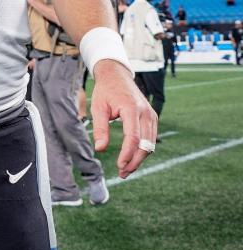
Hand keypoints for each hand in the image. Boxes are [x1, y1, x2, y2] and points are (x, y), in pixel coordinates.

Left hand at [90, 59, 157, 178]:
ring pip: (150, 143)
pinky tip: (132, 158)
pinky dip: (143, 150)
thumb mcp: (98, 107)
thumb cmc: (105, 91)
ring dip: (140, 158)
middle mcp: (146, 113)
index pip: (133, 138)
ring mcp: (151, 115)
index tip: (119, 166)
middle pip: (145, 144)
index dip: (127, 154)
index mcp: (132, 109)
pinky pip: (150, 138)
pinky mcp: (152, 118)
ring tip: (126, 169)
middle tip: (122, 173)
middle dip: (135, 161)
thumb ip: (100, 128)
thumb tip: (99, 149)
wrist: (116, 75)